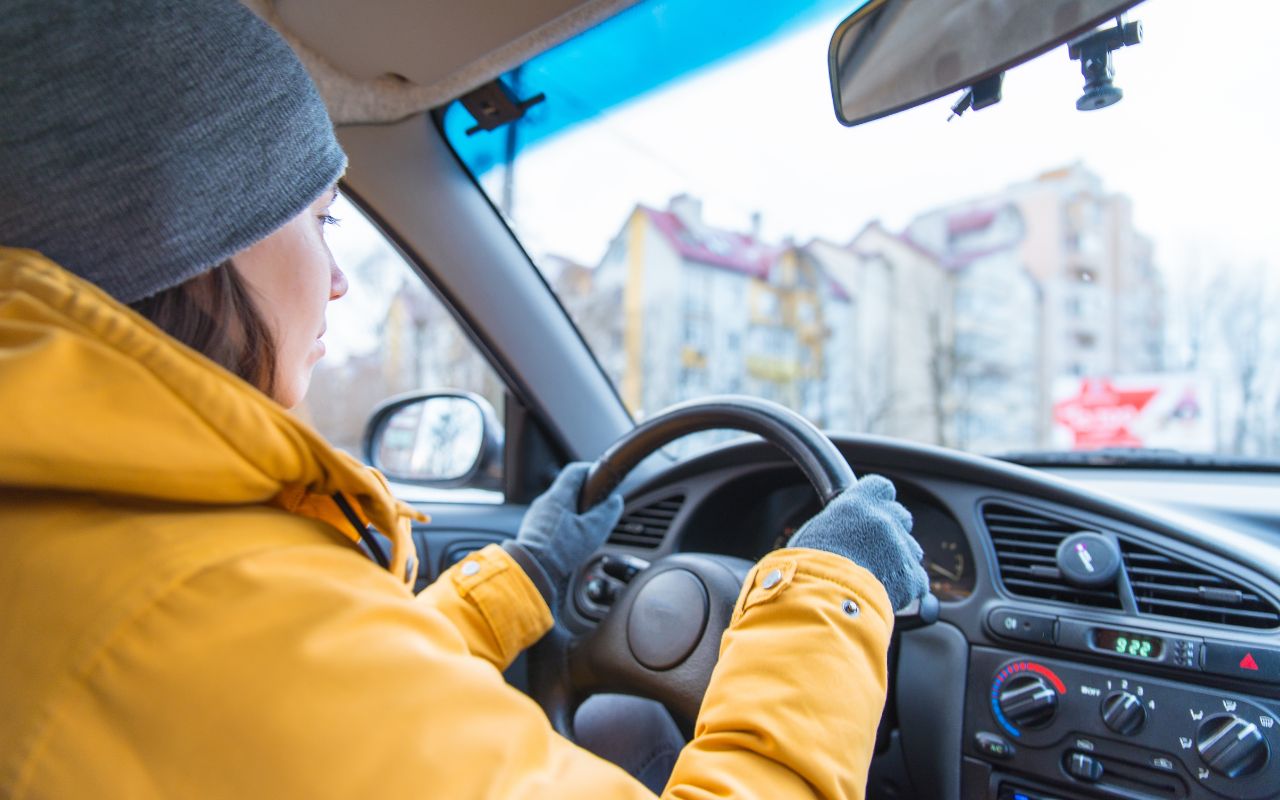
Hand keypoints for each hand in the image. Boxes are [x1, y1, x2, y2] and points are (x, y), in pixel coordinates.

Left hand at [509, 463, 622, 609]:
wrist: (533, 570)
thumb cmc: (561, 550)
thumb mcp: (593, 531)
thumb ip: (607, 513)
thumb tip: (615, 501)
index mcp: (558, 496)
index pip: (575, 471)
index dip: (590, 470)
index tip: (602, 477)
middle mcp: (544, 502)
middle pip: (567, 489)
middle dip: (584, 495)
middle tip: (598, 505)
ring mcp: (536, 516)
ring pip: (558, 506)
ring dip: (573, 512)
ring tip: (585, 526)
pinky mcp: (532, 531)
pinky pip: (550, 520)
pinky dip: (563, 524)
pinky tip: (570, 539)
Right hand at [787, 475, 928, 610]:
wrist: (823, 599)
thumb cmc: (808, 568)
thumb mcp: (815, 533)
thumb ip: (838, 524)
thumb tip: (839, 531)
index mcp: (858, 504)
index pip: (882, 487)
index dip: (879, 500)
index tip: (873, 511)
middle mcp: (883, 520)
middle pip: (902, 516)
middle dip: (894, 531)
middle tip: (875, 549)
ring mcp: (901, 547)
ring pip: (912, 549)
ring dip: (900, 560)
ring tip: (878, 577)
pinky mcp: (912, 576)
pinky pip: (917, 580)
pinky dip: (907, 588)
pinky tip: (887, 594)